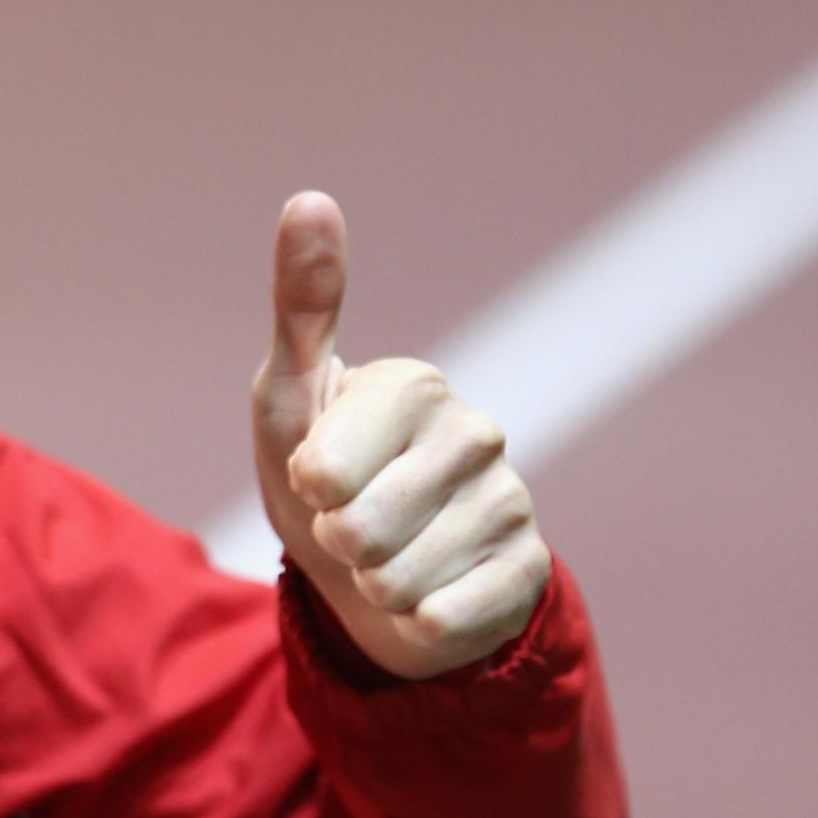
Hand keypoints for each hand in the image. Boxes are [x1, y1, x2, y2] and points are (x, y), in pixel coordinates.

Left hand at [249, 193, 551, 679]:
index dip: (307, 488)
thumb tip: (310, 196)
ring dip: (375, 585)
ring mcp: (511, 500)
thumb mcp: (288, 397)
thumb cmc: (320, 478)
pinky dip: (418, 622)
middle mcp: (475, 432)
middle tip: (351, 525)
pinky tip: (429, 592)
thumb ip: (301, 304)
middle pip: (362, 530)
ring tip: (387, 558)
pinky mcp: (529, 570)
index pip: (327, 469)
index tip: (317, 474)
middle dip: (338, 543)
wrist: (374, 575)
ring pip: (401, 581)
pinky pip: (446, 618)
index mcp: (414, 384)